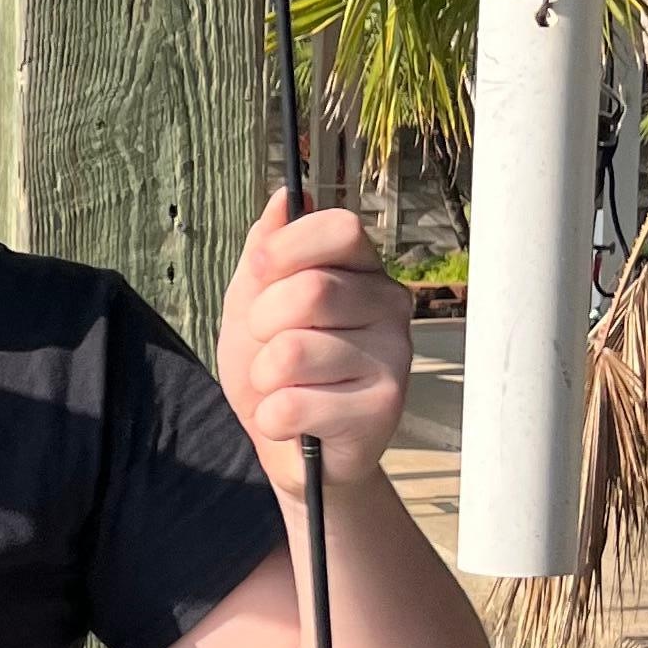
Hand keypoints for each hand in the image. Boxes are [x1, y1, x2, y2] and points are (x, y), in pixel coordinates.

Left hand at [216, 192, 413, 490]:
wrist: (294, 450)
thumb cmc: (277, 372)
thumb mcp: (253, 306)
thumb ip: (265, 252)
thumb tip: (285, 196)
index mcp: (362, 271)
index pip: (341, 228)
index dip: (287, 249)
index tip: (261, 273)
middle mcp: (390, 306)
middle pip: (310, 290)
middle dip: (262, 324)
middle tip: (268, 348)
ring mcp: (394, 357)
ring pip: (294, 351)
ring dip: (264, 377)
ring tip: (283, 388)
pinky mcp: (384, 409)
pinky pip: (295, 403)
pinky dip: (273, 417)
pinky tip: (294, 422)